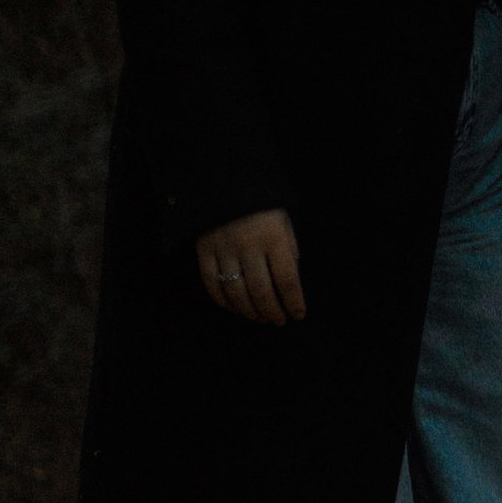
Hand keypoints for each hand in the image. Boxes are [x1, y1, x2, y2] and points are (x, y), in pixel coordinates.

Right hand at [194, 208, 304, 325]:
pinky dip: (223, 300)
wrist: (224, 180)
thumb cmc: (261, 205)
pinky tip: (235, 307)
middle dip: (272, 311)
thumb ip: (289, 252)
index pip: (287, 280)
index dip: (293, 302)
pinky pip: (211, 282)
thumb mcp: (284, 223)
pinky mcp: (203, 250)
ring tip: (260, 317)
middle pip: (261, 291)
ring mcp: (223, 249)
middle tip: (278, 321)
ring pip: (236, 291)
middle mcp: (248, 246)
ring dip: (249, 310)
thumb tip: (290, 282)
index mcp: (274, 238)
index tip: (298, 315)